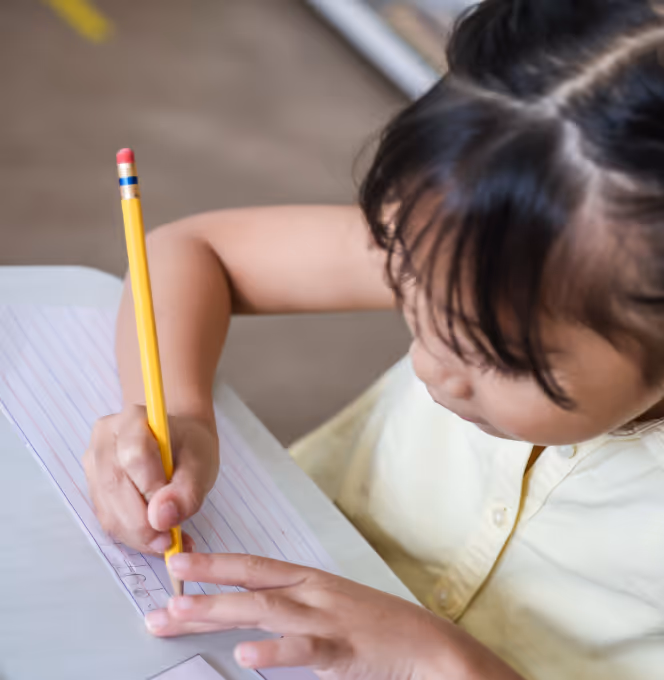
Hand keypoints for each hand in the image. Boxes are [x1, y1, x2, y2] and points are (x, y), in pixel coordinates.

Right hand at [83, 406, 219, 553]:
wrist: (177, 444)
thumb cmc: (188, 448)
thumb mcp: (201, 463)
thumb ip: (187, 490)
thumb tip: (161, 520)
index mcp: (133, 419)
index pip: (134, 456)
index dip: (152, 488)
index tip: (173, 509)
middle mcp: (104, 439)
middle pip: (114, 486)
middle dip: (142, 523)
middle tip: (170, 540)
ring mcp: (93, 464)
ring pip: (107, 509)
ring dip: (137, 534)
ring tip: (168, 540)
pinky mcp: (93, 488)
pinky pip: (107, 518)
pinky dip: (132, 535)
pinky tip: (156, 537)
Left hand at [145, 553, 523, 679]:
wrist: (428, 645)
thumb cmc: (376, 629)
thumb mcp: (330, 611)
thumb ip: (292, 613)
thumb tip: (251, 627)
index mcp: (309, 581)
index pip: (254, 566)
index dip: (215, 563)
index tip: (177, 564)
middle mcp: (313, 593)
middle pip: (250, 584)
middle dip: (203, 584)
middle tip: (162, 589)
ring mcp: (327, 618)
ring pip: (266, 609)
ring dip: (219, 611)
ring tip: (179, 616)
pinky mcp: (343, 650)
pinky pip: (304, 649)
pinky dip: (275, 651)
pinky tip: (246, 656)